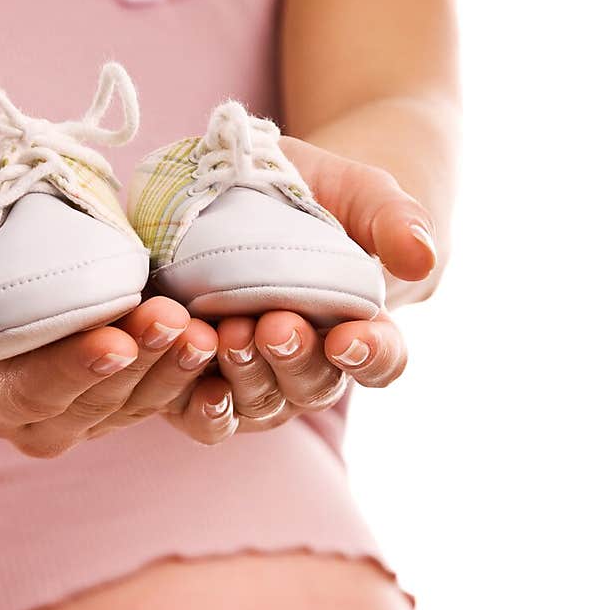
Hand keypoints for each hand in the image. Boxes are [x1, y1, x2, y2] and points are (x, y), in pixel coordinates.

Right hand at [0, 218, 237, 455]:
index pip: (29, 391)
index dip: (72, 368)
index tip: (112, 338)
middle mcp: (33, 420)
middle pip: (95, 402)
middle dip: (138, 364)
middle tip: (177, 322)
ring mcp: (81, 416)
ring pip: (136, 404)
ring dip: (175, 370)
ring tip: (206, 329)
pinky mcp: (118, 397)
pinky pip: (160, 396)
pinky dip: (193, 375)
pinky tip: (226, 343)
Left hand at [193, 140, 438, 433]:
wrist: (237, 196)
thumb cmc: (312, 198)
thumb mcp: (356, 193)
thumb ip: (393, 220)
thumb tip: (420, 258)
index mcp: (360, 332)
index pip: (380, 361)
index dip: (369, 356)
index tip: (349, 338)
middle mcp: (310, 369)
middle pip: (312, 387)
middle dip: (294, 360)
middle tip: (273, 325)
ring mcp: (257, 384)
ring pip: (258, 404)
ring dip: (243, 375)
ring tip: (223, 335)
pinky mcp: (203, 387)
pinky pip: (205, 416)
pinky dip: (196, 401)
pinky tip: (190, 375)